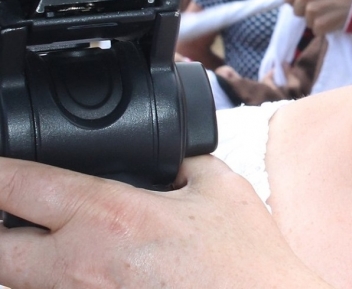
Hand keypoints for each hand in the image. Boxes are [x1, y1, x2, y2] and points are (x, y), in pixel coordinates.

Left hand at [0, 156, 332, 288]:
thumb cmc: (245, 261)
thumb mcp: (220, 187)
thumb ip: (183, 162)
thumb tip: (166, 157)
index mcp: (111, 216)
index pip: (24, 187)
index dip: (0, 170)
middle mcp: (81, 268)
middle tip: (10, 209)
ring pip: (20, 285)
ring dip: (27, 263)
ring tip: (46, 244)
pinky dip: (56, 282)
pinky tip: (85, 272)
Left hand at [284, 0, 351, 35]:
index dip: (297, 2)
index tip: (308, 2)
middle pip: (296, 11)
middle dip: (307, 12)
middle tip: (324, 6)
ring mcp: (312, 9)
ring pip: (307, 22)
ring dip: (318, 20)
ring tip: (332, 11)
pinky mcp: (320, 23)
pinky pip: (316, 30)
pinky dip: (325, 28)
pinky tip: (335, 19)